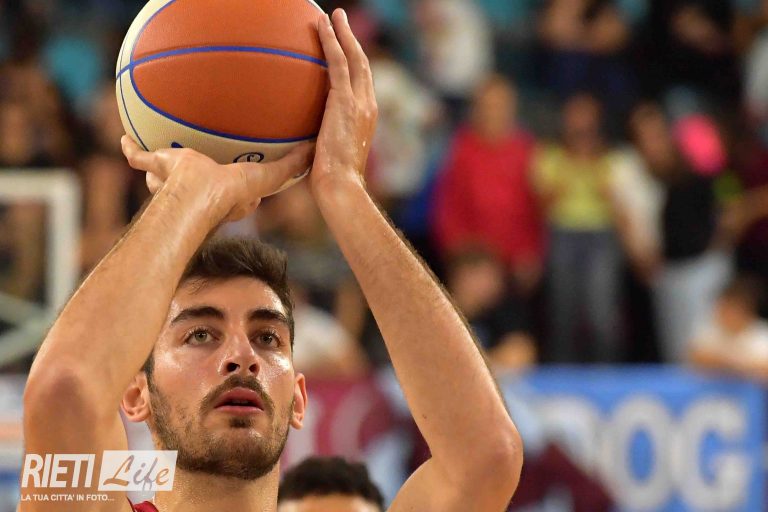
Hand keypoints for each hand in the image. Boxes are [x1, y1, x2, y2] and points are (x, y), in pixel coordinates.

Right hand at [121, 136, 313, 222]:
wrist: (195, 195)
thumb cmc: (230, 191)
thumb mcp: (266, 176)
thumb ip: (290, 166)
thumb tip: (312, 151)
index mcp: (222, 193)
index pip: (231, 186)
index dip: (237, 177)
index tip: (240, 167)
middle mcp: (196, 189)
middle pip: (195, 176)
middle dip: (195, 169)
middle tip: (200, 157)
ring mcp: (173, 182)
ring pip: (166, 172)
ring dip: (162, 164)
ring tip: (160, 147)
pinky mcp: (155, 168)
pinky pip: (138, 156)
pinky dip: (131, 149)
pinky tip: (125, 138)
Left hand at [310, 9, 377, 194]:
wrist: (341, 186)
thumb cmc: (332, 180)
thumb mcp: (329, 154)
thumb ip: (322, 138)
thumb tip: (303, 138)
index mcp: (366, 117)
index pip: (362, 83)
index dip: (355, 62)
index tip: (345, 47)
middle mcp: (368, 106)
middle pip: (363, 64)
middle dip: (352, 39)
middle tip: (340, 19)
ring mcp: (360, 103)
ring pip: (353, 58)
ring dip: (342, 33)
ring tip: (332, 14)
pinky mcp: (346, 102)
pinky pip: (338, 64)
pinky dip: (331, 42)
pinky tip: (321, 27)